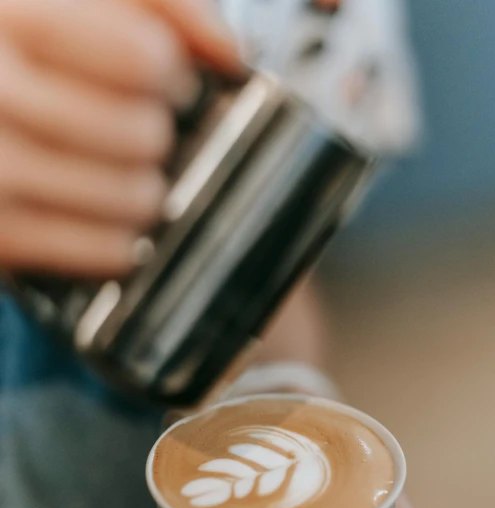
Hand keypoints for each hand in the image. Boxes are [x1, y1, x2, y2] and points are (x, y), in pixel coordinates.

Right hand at [0, 0, 240, 276]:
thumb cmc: (13, 65)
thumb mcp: (61, 2)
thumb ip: (155, 1)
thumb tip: (228, 51)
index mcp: (13, 18)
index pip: (143, 57)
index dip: (173, 74)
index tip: (168, 79)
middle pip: (147, 135)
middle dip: (155, 133)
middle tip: (134, 128)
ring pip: (137, 198)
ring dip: (144, 189)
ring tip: (115, 170)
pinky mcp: (4, 238)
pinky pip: (112, 251)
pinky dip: (120, 239)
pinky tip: (99, 214)